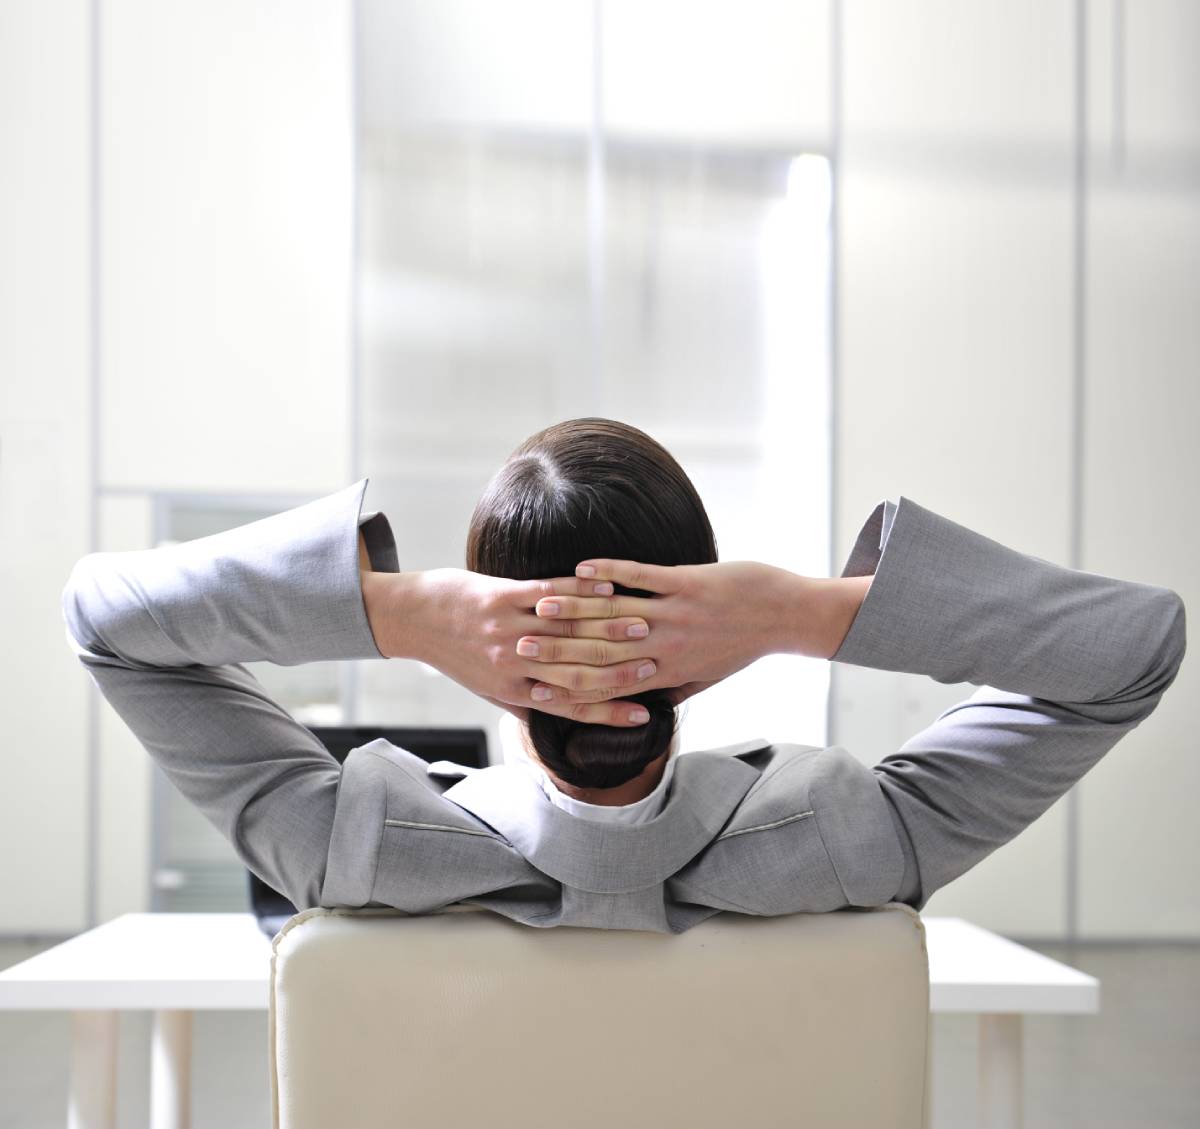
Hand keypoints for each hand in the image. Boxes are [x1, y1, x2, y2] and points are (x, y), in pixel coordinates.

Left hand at [360, 568, 660, 726]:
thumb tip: (568, 713)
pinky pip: (548, 594)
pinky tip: (610, 588)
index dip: (609, 713)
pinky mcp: (500, 595)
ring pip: (569, 632)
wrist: (411, 618)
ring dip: (610, 628)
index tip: (645, 716)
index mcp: (513, 691)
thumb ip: (528, 699)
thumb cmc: (455, 655)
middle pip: (576, 670)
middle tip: (658, 665)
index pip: (570, 707)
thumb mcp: (490, 687)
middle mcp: (511, 663)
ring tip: (645, 625)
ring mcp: (506, 628)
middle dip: (621, 669)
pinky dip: (581, 592)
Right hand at [515, 559, 804, 709]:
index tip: (536, 680)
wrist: (786, 615)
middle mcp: (667, 647)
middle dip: (558, 647)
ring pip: (614, 613)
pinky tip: (582, 568)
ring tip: (539, 605)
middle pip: (601, 650)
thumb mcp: (707, 677)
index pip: (608, 683)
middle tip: (519, 643)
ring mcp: (677, 613)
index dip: (569, 683)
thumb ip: (673, 689)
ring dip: (574, 608)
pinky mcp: (688, 583)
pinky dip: (610, 571)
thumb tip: (643, 705)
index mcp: (668, 672)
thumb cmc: (743, 646)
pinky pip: (641, 577)